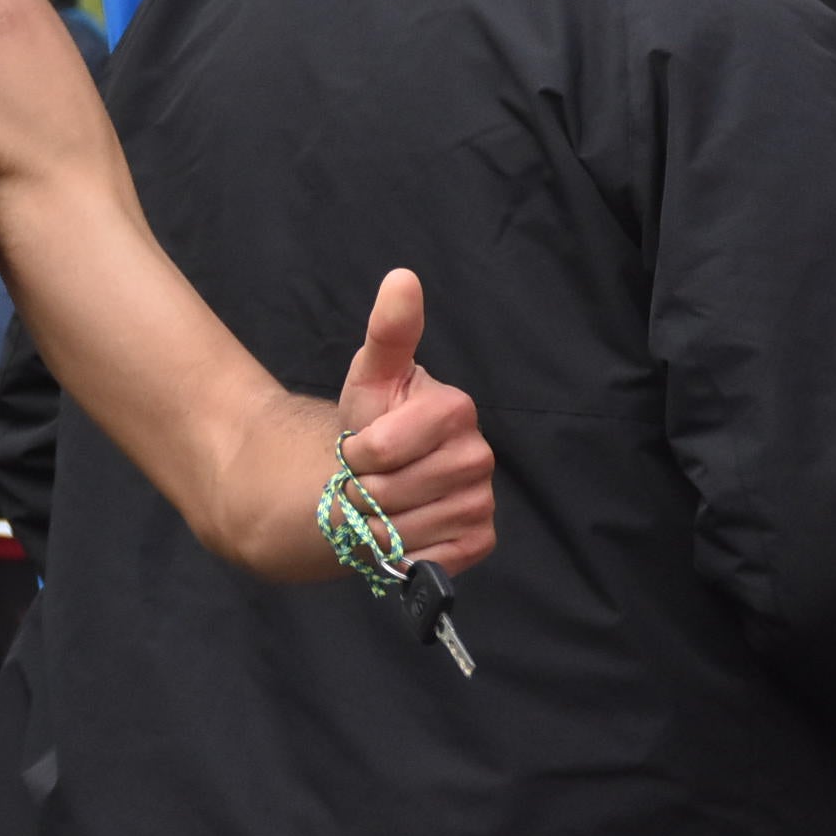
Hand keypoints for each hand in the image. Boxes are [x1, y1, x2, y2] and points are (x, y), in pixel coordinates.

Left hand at [333, 269, 495, 575]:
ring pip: (404, 527)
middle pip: (390, 492)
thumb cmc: (373, 417)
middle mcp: (479, 455)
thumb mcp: (371, 373)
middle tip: (366, 477)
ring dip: (376, 521)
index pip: (378, 449)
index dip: (353, 452)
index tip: (356, 445)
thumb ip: (388, 330)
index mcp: (455, 409)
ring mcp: (482, 500)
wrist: (378, 472)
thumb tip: (402, 279)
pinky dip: (402, 549)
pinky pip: (428, 557)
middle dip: (362, 488)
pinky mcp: (479, 541)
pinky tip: (402, 525)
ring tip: (381, 500)